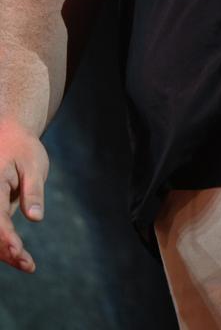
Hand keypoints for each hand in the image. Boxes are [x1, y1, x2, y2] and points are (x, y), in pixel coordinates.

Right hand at [0, 119, 49, 273]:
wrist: (10, 136)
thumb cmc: (24, 149)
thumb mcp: (34, 164)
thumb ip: (33, 190)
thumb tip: (36, 217)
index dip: (6, 236)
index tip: (18, 251)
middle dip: (5, 250)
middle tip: (27, 263)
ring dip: (4, 251)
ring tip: (28, 264)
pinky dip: (4, 244)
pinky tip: (20, 257)